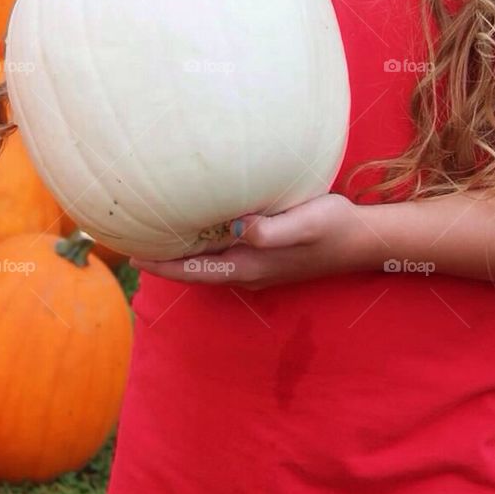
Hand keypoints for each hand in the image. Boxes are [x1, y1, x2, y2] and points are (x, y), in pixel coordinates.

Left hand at [130, 193, 377, 289]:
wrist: (363, 239)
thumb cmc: (334, 227)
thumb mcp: (304, 224)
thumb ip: (271, 230)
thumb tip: (239, 227)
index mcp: (249, 266)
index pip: (193, 270)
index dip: (161, 264)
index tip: (131, 253)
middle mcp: (248, 270)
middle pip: (194, 268)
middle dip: (164, 256)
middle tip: (132, 236)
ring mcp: (258, 264)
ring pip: (208, 260)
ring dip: (182, 250)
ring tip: (156, 230)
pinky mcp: (267, 253)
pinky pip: (224, 251)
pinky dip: (203, 242)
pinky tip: (199, 223)